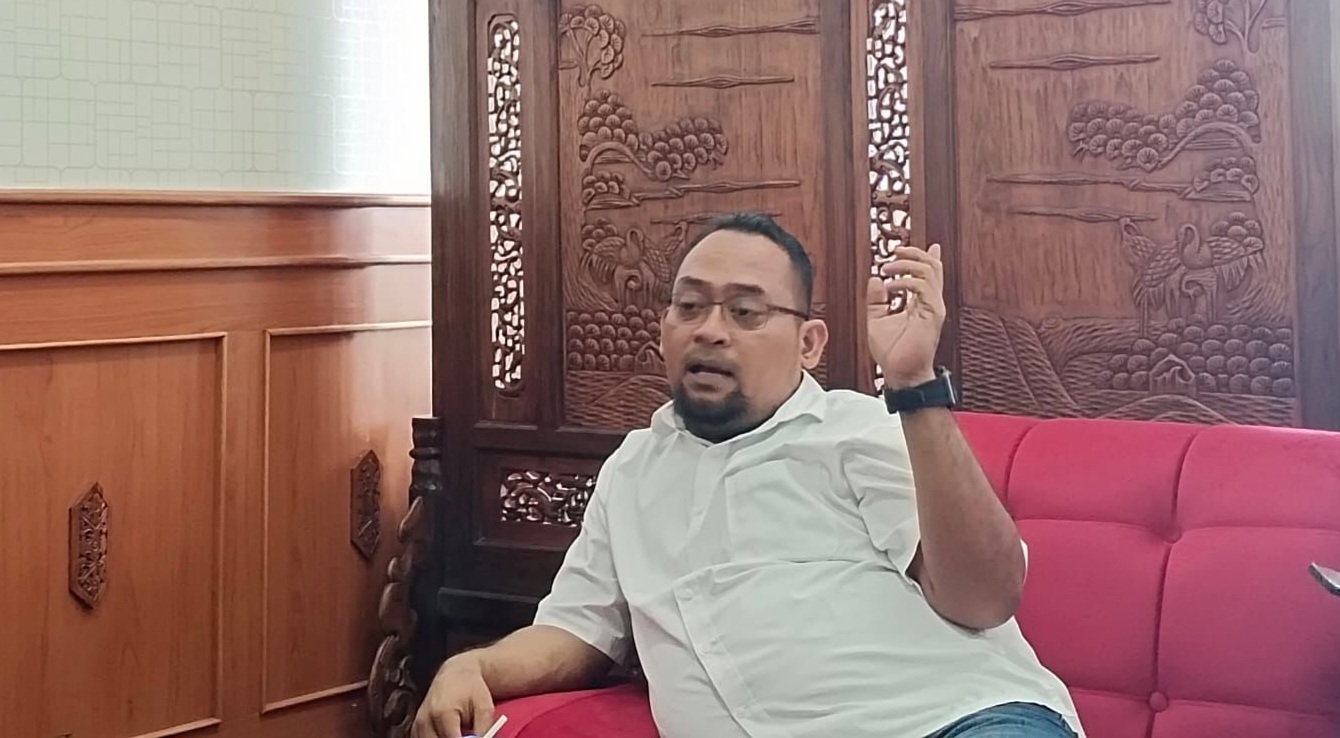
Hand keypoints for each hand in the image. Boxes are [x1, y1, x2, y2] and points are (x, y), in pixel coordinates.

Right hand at [413, 657, 496, 737]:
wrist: (456, 674)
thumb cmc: (471, 688)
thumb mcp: (485, 706)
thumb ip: (482, 729)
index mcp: (443, 712)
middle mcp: (426, 719)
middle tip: (466, 734)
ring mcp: (419, 724)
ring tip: (457, 730)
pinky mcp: (416, 727)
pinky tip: (447, 732)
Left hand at [866, 244, 946, 387]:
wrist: (900, 373)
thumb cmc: (892, 352)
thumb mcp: (877, 320)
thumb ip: (876, 300)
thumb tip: (874, 280)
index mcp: (922, 304)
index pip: (931, 275)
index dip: (929, 257)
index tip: (929, 244)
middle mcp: (931, 303)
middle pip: (933, 267)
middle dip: (915, 254)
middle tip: (895, 252)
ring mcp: (933, 308)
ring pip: (929, 272)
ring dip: (906, 265)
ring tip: (887, 269)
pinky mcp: (932, 315)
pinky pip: (922, 288)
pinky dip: (904, 281)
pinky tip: (889, 286)